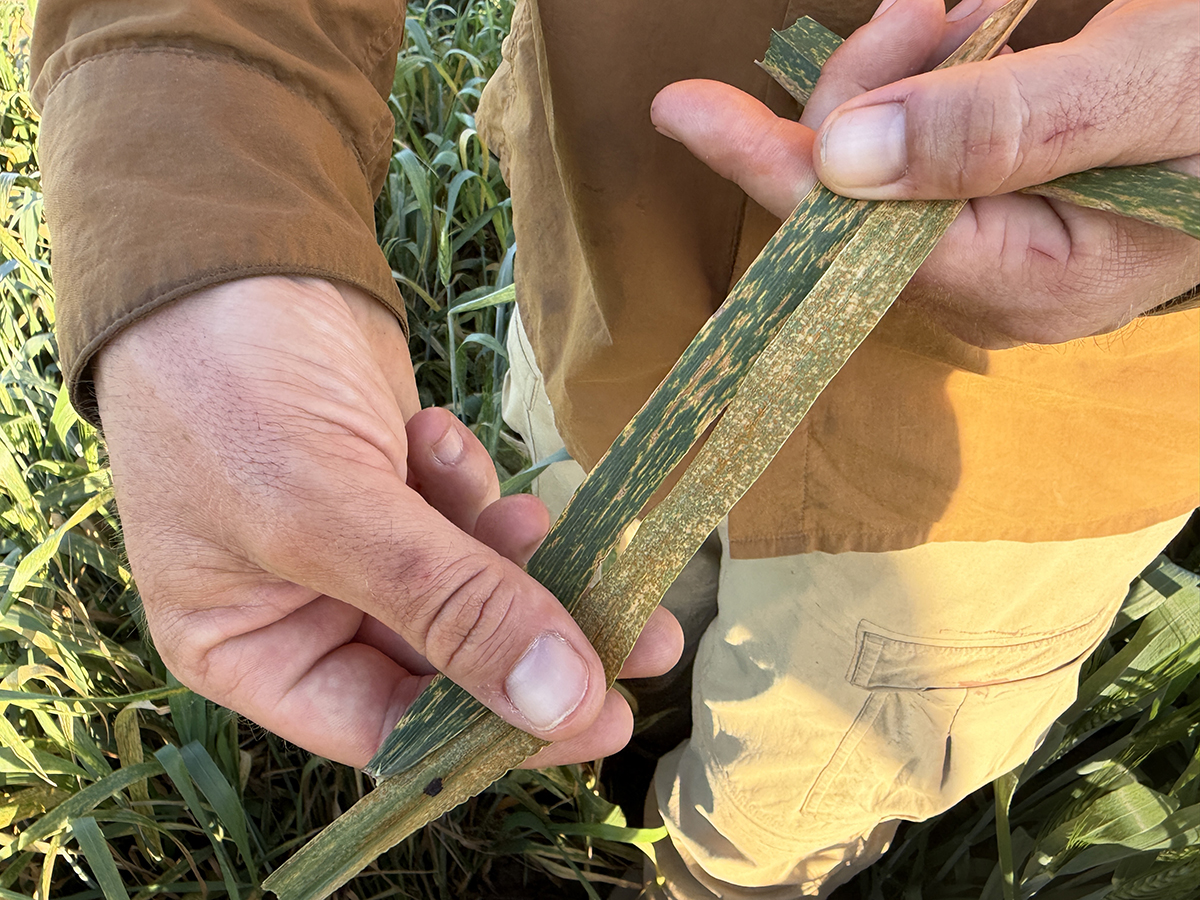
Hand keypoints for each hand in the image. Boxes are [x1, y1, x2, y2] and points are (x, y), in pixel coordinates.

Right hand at [95, 276, 681, 767]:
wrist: (225, 248)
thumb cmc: (228, 392)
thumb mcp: (328, 512)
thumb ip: (450, 608)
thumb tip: (562, 704)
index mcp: (252, 652)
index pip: (390, 731)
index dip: (495, 732)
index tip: (602, 717)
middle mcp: (305, 611)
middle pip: (447, 664)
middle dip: (535, 639)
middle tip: (643, 634)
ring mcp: (356, 546)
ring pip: (471, 587)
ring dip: (512, 556)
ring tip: (533, 517)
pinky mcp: (396, 486)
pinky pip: (464, 517)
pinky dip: (472, 488)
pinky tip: (438, 435)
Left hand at [651, 0, 1199, 346]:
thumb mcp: (1145, 86)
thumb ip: (1002, 125)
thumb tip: (844, 161)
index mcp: (1036, 283)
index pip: (861, 240)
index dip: (772, 167)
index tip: (685, 110)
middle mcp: (1000, 292)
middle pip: (858, 206)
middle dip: (863, 92)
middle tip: (919, 7)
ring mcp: (995, 259)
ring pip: (879, 174)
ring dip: (898, 73)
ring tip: (961, 9)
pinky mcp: (996, 220)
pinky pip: (917, 161)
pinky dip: (927, 85)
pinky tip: (968, 35)